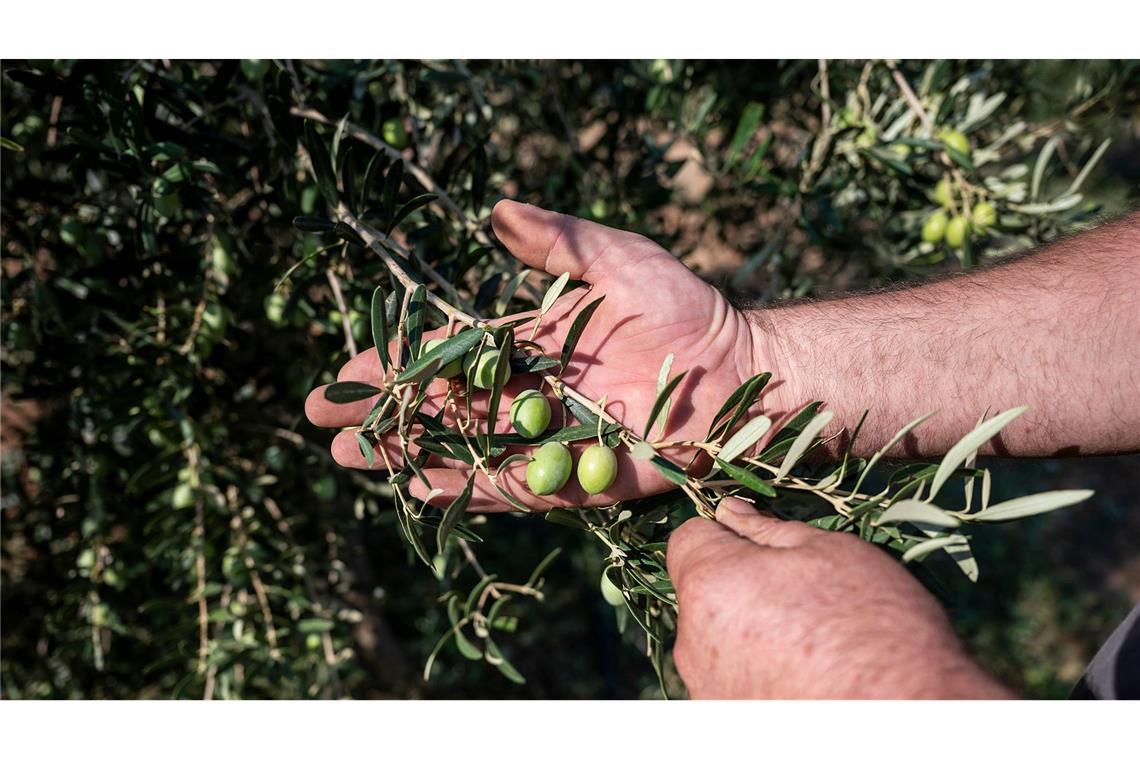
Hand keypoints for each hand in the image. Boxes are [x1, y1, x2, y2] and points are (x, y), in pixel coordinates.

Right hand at [305, 200, 771, 510]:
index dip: (397, 363)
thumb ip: (557, 241)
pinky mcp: (582, 477)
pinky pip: (517, 487)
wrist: (746, 369)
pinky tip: (422, 489)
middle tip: (327, 425)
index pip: (450, 355)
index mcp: (532, 346)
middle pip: (444, 407)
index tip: (349, 370)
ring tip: (352, 458)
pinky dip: (470, 488)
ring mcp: (553, 438)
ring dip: (410, 454)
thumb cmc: (687, 309)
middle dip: (386, 415)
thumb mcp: (617, 259)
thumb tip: (495, 211)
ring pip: (467, 449)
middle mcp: (533, 394)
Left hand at [666, 498, 1012, 698]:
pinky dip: (755, 671)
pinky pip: (728, 678)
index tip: (761, 546)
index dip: (724, 534)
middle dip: (738, 584)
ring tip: (808, 641)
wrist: (907, 716)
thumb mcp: (831, 553)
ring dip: (745, 630)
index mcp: (711, 584)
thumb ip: (767, 529)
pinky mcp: (722, 720)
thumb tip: (730, 511)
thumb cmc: (874, 625)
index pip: (687, 538)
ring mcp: (705, 688)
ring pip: (713, 638)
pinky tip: (802, 676)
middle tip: (798, 595)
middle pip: (701, 591)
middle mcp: (692, 640)